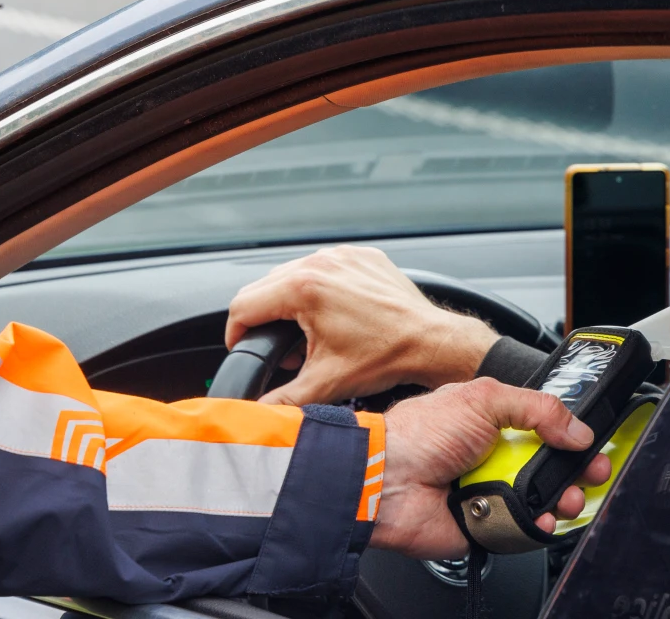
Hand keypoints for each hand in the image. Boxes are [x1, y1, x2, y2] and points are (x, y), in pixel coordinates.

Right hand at [225, 245, 500, 404]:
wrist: (432, 343)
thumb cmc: (387, 357)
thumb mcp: (326, 383)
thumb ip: (283, 399)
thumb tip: (257, 412)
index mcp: (304, 288)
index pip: (244, 305)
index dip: (237, 332)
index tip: (244, 347)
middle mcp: (320, 263)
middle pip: (265, 287)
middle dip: (264, 318)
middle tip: (280, 347)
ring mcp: (341, 256)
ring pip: (292, 273)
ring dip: (289, 301)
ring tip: (306, 332)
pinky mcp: (359, 256)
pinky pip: (324, 267)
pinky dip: (320, 288)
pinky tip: (331, 314)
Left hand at [370, 379, 613, 557]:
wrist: (387, 482)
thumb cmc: (418, 435)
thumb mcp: (482, 399)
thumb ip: (536, 407)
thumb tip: (577, 429)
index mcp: (491, 422)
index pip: (544, 428)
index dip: (571, 436)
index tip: (591, 443)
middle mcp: (493, 456)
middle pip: (552, 467)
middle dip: (577, 471)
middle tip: (591, 472)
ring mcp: (492, 491)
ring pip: (545, 500)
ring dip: (563, 499)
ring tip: (567, 497)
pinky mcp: (488, 524)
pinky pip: (526, 529)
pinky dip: (538, 525)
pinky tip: (542, 517)